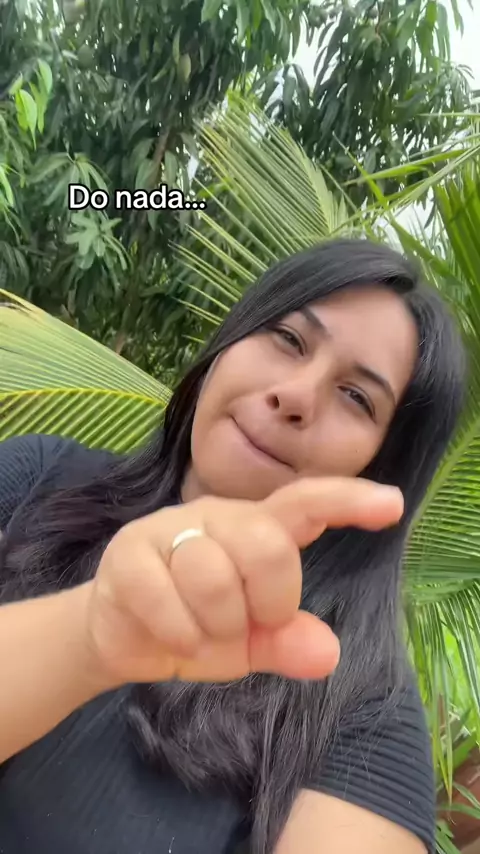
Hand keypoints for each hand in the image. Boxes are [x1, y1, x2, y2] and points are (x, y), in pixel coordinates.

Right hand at [85, 478, 403, 685]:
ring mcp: (170, 528)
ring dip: (217, 627)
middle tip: (249, 626)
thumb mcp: (250, 642)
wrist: (121, 636)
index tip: (392, 505)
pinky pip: (165, 596)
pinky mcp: (129, 551)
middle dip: (268, 604)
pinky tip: (175, 638)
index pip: (307, 503)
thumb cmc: (197, 626)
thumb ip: (287, 641)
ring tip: (203, 634)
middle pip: (268, 545)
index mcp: (255, 528)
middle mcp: (217, 516)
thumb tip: (327, 652)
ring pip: (214, 576)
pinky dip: (179, 634)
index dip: (349, 501)